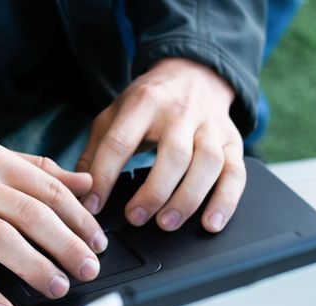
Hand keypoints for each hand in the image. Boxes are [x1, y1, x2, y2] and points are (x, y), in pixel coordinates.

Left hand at [77, 58, 246, 232]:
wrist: (193, 72)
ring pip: (207, 163)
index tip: (92, 206)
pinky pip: (236, 173)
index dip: (104, 177)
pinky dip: (226, 201)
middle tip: (136, 218)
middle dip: (154, 192)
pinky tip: (211, 223)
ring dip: (188, 198)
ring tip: (167, 223)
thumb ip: (95, 152)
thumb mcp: (113, 115)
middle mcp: (181, 113)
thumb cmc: (148, 102)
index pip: (121, 142)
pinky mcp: (232, 141)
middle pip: (173, 154)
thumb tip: (79, 192)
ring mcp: (210, 126)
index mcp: (143, 103)